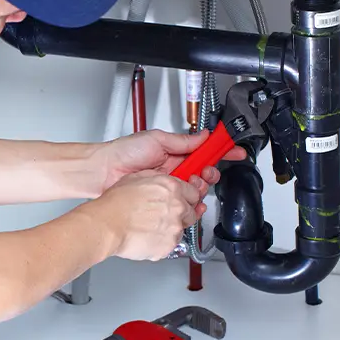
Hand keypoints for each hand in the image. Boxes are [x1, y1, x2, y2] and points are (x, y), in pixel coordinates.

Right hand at [78, 170, 202, 260]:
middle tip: (163, 215)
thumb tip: (164, 181)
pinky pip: (170, 244)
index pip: (195, 192)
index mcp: (172, 188)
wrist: (107, 225)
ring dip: (170, 228)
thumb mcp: (137, 177)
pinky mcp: (169, 246)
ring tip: (149, 226)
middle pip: (192, 212)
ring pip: (181, 229)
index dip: (188, 197)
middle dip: (181, 214)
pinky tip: (147, 235)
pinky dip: (161, 242)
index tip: (184, 200)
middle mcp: (178, 207)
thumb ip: (158, 179)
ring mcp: (175, 228)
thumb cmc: (116, 203)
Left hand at [94, 129, 244, 201]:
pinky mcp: (164, 199)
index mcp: (176, 152)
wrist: (104, 172)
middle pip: (205, 172)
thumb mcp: (157, 140)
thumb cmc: (124, 152)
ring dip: (199, 187)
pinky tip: (190, 201)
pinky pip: (184, 203)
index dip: (221, 151)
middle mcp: (175, 168)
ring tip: (190, 184)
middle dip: (210, 173)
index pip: (204, 151)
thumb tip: (204, 135)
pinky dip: (191, 203)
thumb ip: (183, 141)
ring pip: (197, 189)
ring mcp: (170, 184)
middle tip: (205, 173)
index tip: (235, 150)